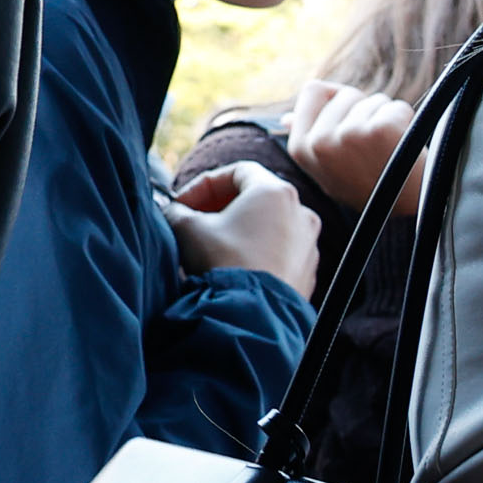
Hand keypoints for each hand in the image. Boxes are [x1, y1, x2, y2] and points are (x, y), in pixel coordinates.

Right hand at [165, 162, 319, 296]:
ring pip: (269, 225)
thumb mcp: (187, 228)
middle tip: (194, 220)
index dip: (205, 183)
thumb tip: (173, 212)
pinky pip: (279, 250)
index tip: (183, 202)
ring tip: (210, 244)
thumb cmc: (224, 262)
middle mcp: (302, 213)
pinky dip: (256, 250)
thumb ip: (176, 211)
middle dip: (220, 205)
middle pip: (256, 197)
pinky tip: (233, 265)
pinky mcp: (308, 269)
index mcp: (276, 192)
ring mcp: (309, 242)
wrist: (252, 311)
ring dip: (238, 229)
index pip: (238, 171)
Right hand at [283, 78, 420, 215]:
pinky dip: (406, 122)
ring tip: (388, 151)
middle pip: (347, 94)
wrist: (408, 212)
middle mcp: (320, 141)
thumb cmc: (369, 187)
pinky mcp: (380, 131)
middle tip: (374, 145)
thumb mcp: (328, 170)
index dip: (336, 97)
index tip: (351, 114)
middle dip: (365, 110)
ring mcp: (349, 135)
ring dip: (387, 118)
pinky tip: (403, 147)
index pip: (313, 91)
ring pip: (375, 100)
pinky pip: (397, 107)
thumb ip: (309, 141)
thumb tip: (287, 119)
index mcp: (301, 148)